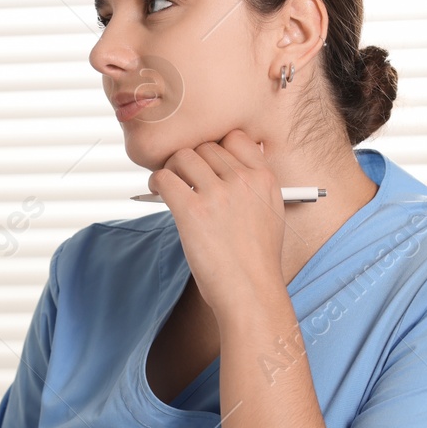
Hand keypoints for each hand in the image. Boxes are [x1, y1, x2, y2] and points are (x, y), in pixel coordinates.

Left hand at [147, 129, 286, 318]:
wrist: (250, 291)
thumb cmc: (255, 260)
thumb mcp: (270, 214)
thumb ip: (256, 187)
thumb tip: (233, 164)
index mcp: (264, 179)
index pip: (235, 136)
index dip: (216, 146)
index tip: (207, 161)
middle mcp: (242, 180)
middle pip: (204, 146)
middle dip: (191, 160)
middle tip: (183, 178)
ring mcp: (218, 194)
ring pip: (182, 157)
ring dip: (172, 168)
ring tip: (171, 185)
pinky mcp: (192, 210)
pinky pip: (164, 178)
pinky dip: (156, 181)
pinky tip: (158, 192)